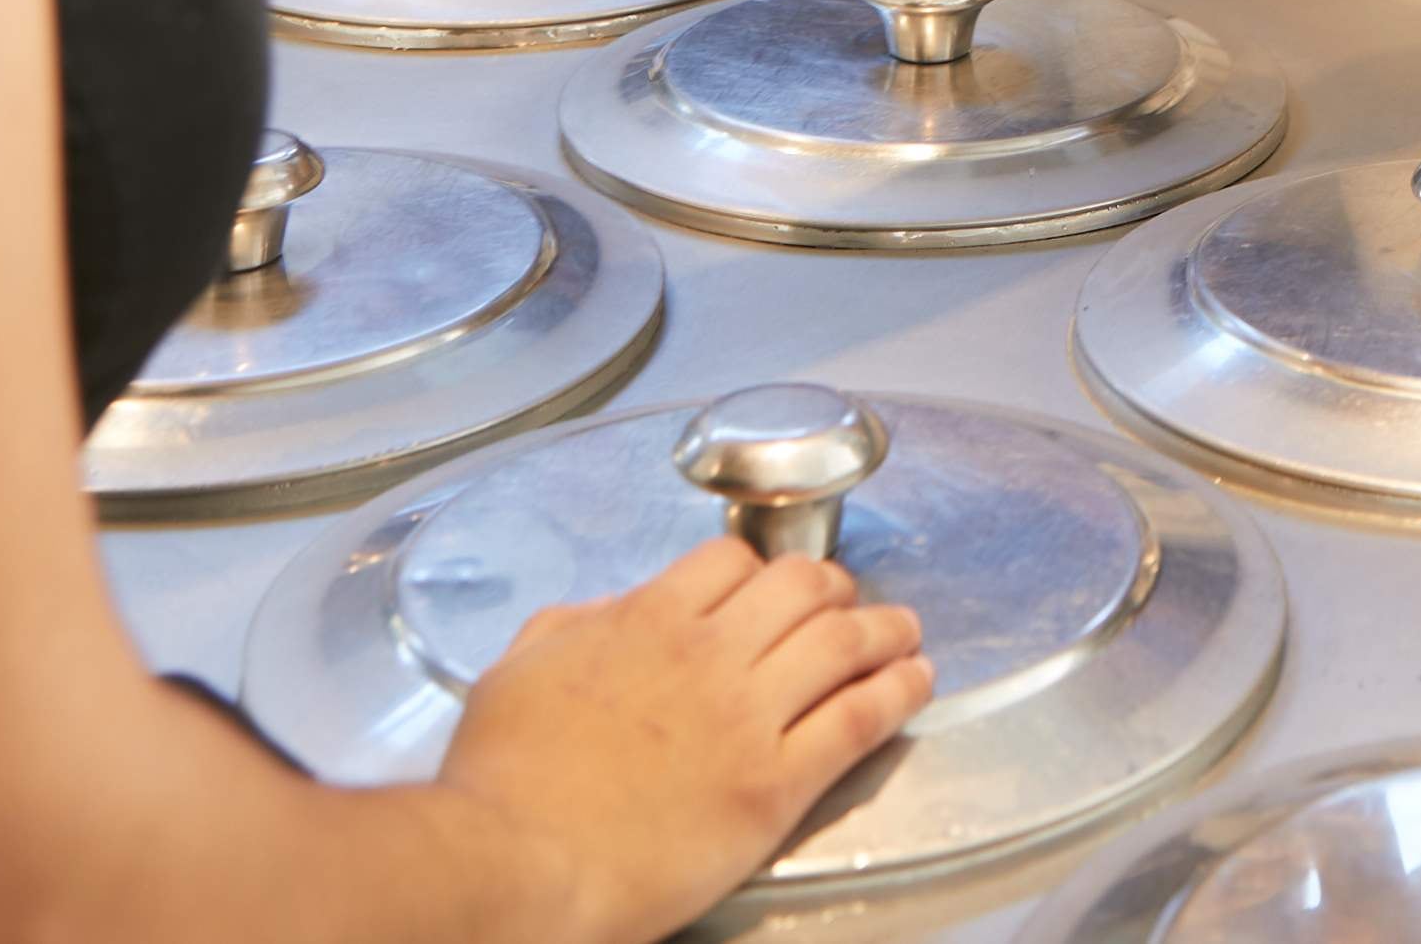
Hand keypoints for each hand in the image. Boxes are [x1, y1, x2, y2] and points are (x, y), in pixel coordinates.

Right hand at [435, 536, 929, 943]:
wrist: (521, 859)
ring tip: (905, 631)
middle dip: (834, 588)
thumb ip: (571, 628)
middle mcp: (709, 653)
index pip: (732, 562)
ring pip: (842, 644)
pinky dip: (896, 693)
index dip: (762, 568)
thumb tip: (605, 614)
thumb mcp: (519, 670)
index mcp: (647, 619)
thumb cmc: (505, 778)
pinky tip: (915, 683)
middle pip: (801, 588)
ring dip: (884, 629)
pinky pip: (856, 721)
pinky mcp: (774, 785)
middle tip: (848, 601)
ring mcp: (747, 717)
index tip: (776, 585)